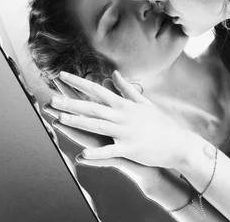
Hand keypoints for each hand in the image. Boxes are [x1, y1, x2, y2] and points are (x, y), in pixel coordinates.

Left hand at [48, 70, 198, 169]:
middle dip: (70, 102)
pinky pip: (110, 151)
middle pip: (92, 107)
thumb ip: (126, 88)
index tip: (60, 75)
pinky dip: (96, 154)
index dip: (77, 82)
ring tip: (59, 119)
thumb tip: (114, 73)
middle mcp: (122, 115)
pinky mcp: (130, 148)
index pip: (96, 89)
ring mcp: (125, 132)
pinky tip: (82, 155)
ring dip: (77, 122)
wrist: (178, 143)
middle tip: (51, 98)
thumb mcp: (143, 102)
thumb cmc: (161, 123)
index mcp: (123, 104)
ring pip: (97, 125)